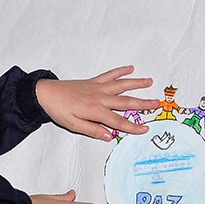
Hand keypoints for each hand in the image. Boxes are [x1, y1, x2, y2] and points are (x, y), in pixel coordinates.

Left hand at [35, 65, 160, 140]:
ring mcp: (98, 87)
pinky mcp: (93, 81)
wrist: (46, 93)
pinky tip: (130, 68)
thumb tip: (110, 136)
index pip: (118, 121)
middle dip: (143, 103)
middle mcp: (100, 97)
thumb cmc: (59, 110)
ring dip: (136, 83)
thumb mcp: (74, 126)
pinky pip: (109, 75)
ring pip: (121, 85)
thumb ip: (93, 130)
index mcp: (95, 111)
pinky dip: (120, 71)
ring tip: (150, 81)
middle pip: (125, 101)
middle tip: (158, 103)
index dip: (132, 127)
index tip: (145, 129)